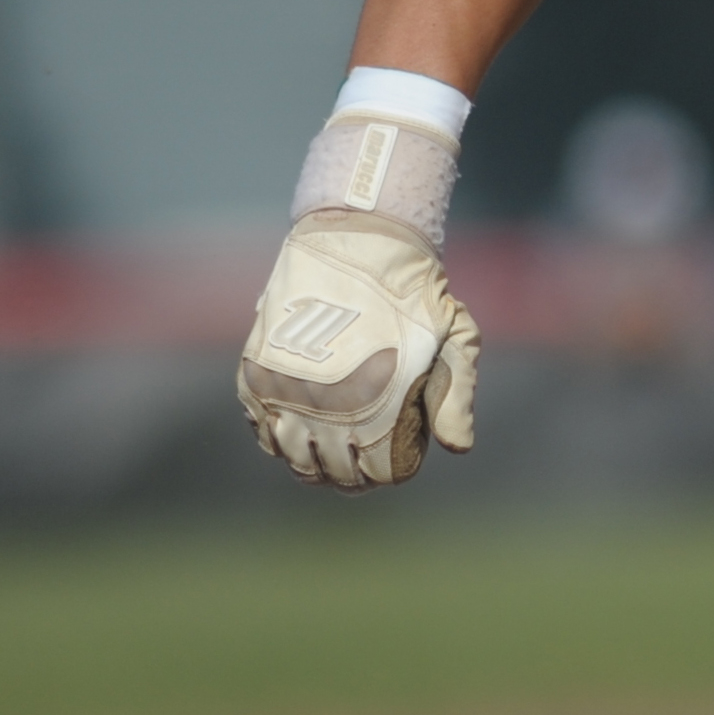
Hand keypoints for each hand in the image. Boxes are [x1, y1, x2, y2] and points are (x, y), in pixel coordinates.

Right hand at [237, 209, 479, 490]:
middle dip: (353, 474)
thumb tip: (456, 449)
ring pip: (294, 458)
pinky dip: (276, 437)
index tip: (392, 461)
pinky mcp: (257, 373)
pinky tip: (295, 429)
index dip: (389, 473)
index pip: (379, 473)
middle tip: (359, 463)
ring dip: (312, 463)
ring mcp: (288, 392)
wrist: (357, 240)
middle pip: (336, 472)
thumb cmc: (413, 291)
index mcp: (382, 404)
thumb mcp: (454, 336)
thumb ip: (456, 396)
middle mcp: (330, 406)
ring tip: (326, 454)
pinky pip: (261, 429)